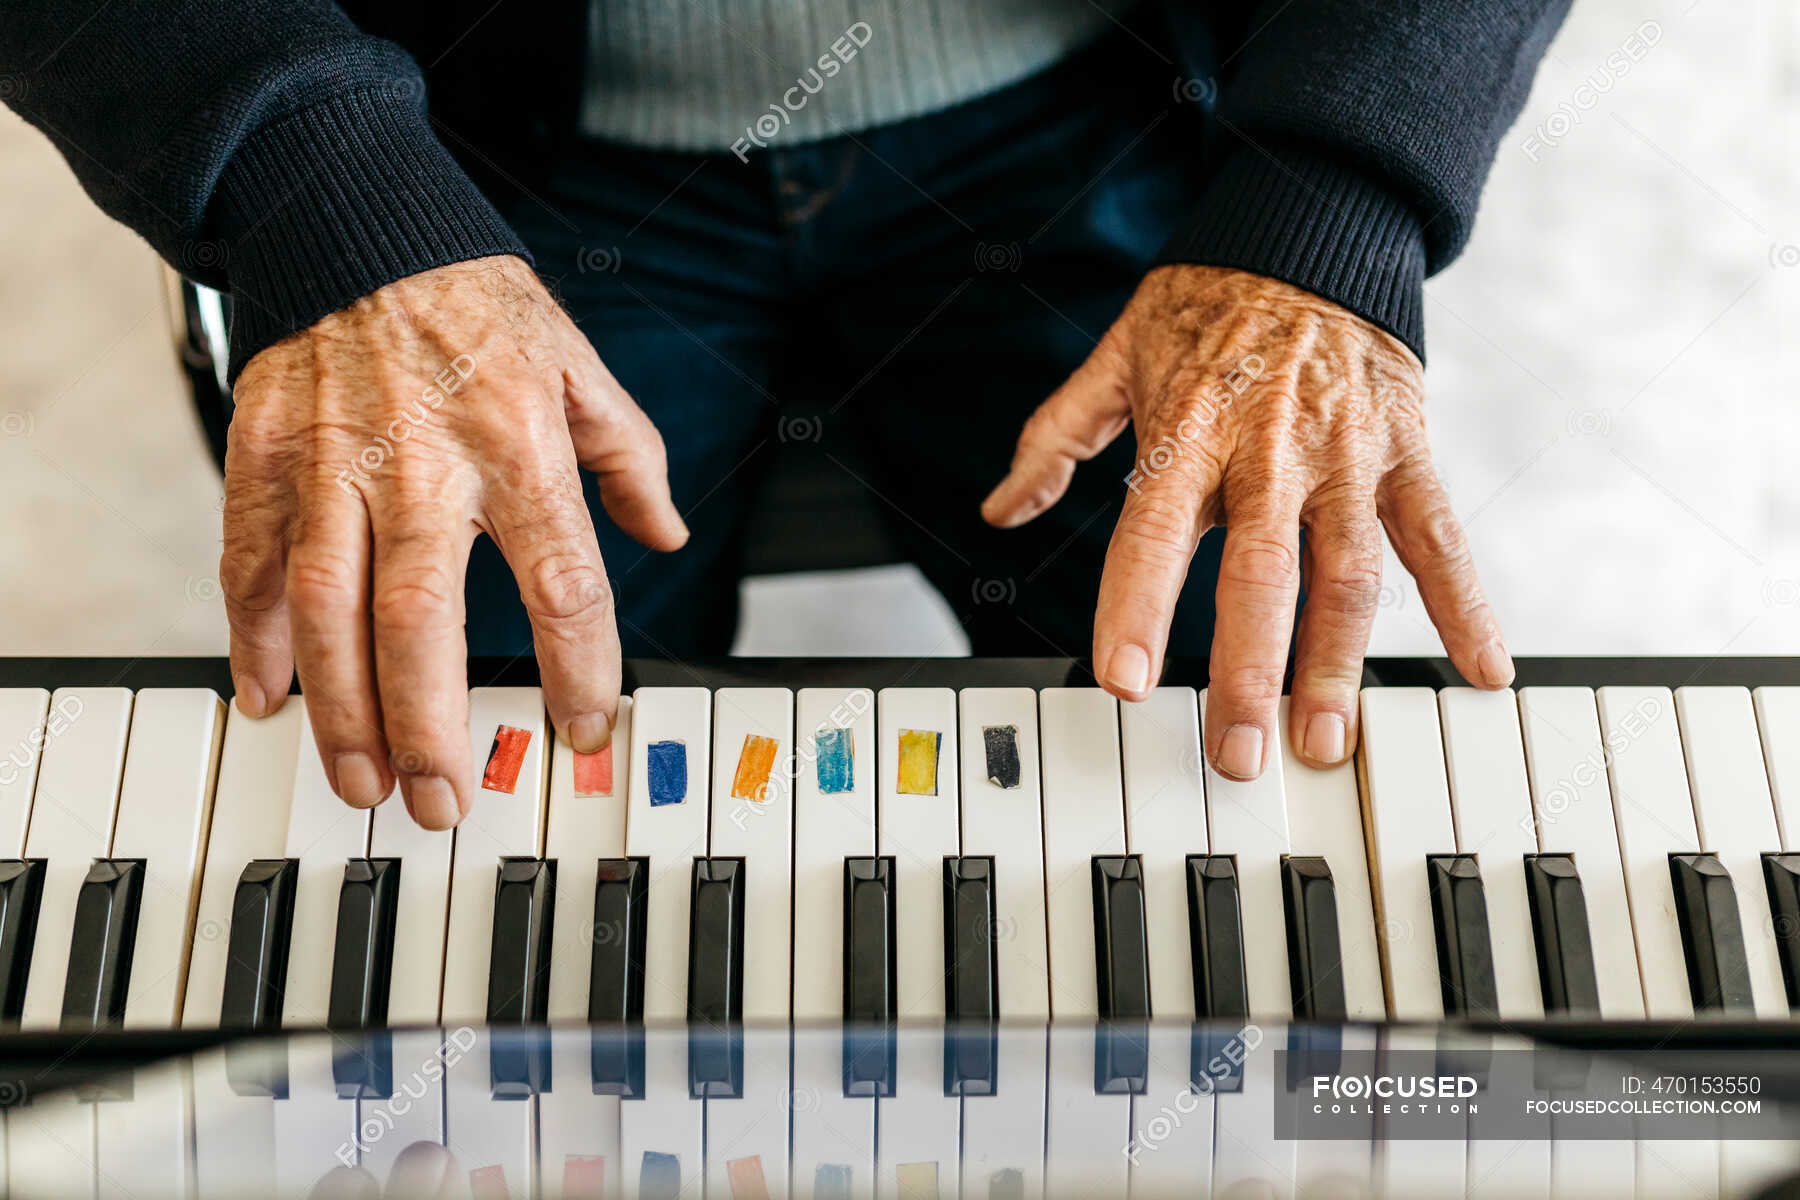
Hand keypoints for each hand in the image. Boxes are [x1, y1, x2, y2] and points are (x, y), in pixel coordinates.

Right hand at [223, 255, 685, 827]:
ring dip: (341, 707)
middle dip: (430, 723)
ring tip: (360, 779)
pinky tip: (269, 696)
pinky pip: (252, 559)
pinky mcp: (266, 456)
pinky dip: (255, 634)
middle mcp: (424, 466)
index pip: (563, 584)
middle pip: (423, 619)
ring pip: (329, 608)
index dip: (580, 670)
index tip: (586, 729)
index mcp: (520, 448)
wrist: (361, 226)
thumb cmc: (478, 305)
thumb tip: (665, 535)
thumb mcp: (582, 367)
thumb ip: (629, 459)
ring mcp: (335, 465)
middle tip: (439, 800)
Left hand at [982, 264, 1510, 778]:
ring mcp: (1347, 454)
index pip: (1155, 533)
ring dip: (1338, 662)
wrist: (1313, 232)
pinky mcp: (1408, 451)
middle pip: (1261, 572)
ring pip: (1349, 572)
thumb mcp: (1116, 354)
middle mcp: (1270, 449)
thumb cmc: (1206, 307)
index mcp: (1190, 429)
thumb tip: (1000, 509)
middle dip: (1249, 671)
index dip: (1139, 609)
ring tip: (1327, 739)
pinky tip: (1480, 671)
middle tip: (1239, 752)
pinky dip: (1467, 605)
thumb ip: (1056, 437)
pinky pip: (1441, 537)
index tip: (1128, 684)